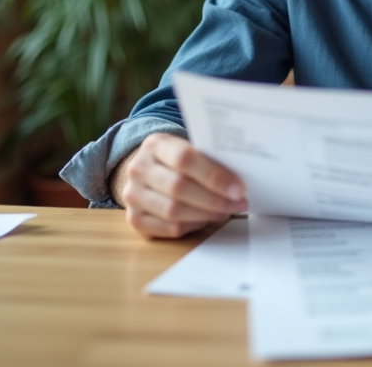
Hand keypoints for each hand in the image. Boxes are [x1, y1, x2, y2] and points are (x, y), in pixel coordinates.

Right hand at [111, 133, 247, 238]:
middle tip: (238, 203)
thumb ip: (207, 159)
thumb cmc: (175, 161)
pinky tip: (205, 218)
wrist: (146, 171)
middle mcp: (138, 169)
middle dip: (214, 199)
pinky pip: (169, 228)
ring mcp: (133, 195)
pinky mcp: (135, 219)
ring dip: (207, 214)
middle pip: (178, 187)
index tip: (238, 188)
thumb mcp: (186, 149)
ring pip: (173, 211)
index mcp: (155, 144)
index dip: (214, 176)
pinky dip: (192, 225)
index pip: (184, 158)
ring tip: (226, 211)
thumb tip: (238, 180)